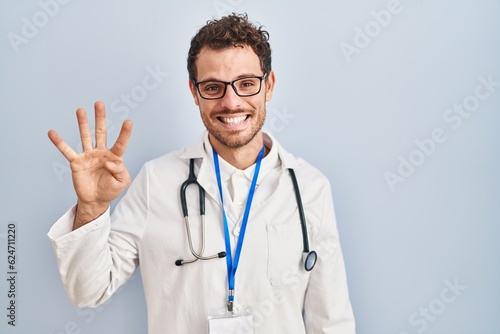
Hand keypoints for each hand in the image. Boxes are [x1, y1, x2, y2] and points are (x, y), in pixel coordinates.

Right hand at [48, 101, 132, 228]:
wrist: (96, 200)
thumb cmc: (111, 189)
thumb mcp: (122, 182)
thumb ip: (120, 171)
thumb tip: (109, 161)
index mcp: (114, 156)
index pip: (120, 143)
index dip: (125, 133)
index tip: (128, 121)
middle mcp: (101, 152)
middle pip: (101, 132)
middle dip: (100, 118)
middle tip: (99, 103)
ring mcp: (88, 156)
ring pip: (85, 136)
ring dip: (82, 123)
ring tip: (80, 110)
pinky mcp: (76, 162)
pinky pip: (67, 151)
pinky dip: (59, 142)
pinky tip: (52, 132)